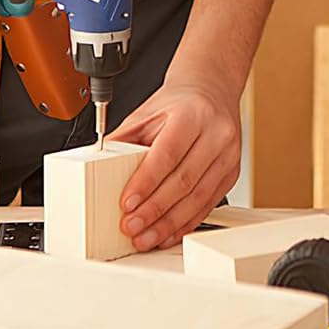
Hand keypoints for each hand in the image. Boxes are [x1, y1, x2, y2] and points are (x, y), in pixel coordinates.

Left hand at [109, 78, 241, 251]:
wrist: (212, 91)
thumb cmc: (179, 102)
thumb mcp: (148, 111)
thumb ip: (125, 138)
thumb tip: (97, 161)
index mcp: (193, 114)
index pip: (167, 153)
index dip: (146, 181)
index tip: (127, 202)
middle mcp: (216, 134)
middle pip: (184, 181)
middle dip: (154, 209)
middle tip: (131, 226)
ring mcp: (228, 156)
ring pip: (198, 199)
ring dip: (169, 223)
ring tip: (146, 237)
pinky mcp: (232, 174)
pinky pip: (208, 205)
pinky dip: (185, 223)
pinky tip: (167, 233)